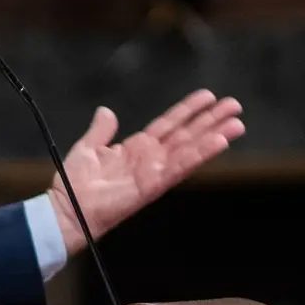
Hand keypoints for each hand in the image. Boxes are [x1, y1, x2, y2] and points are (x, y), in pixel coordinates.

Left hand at [50, 89, 244, 253]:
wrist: (67, 207)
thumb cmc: (75, 183)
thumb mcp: (88, 148)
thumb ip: (101, 130)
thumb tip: (106, 111)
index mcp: (137, 148)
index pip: (169, 124)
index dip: (188, 110)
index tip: (208, 96)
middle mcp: (152, 159)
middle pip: (187, 134)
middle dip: (211, 120)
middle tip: (235, 105)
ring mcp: (155, 172)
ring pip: (190, 149)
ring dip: (214, 136)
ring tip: (237, 123)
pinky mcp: (154, 185)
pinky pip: (180, 166)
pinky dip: (200, 154)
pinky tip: (219, 142)